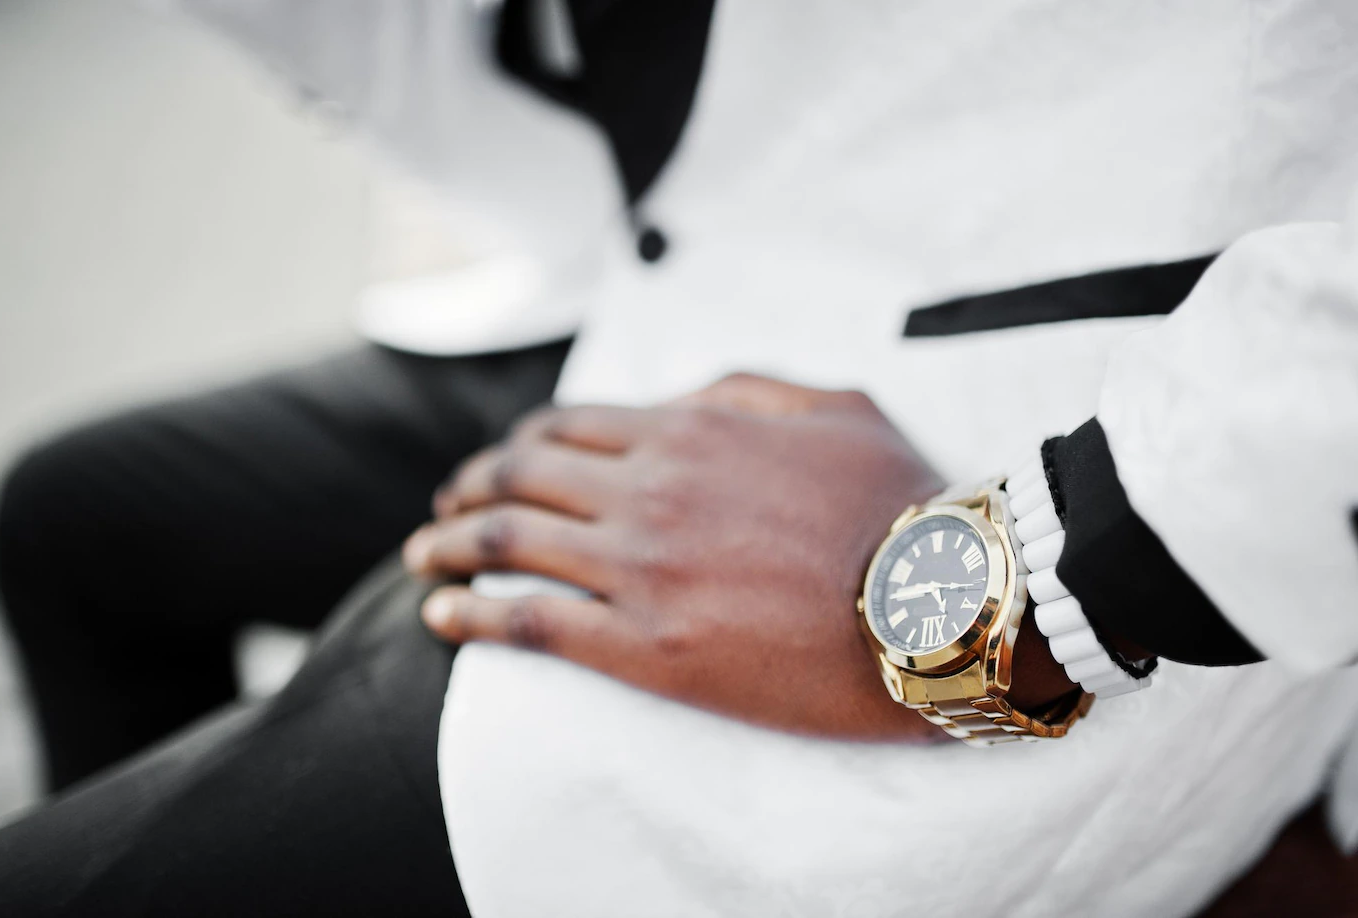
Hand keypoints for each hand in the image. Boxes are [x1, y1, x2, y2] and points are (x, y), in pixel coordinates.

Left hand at [404, 373, 1072, 739]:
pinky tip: (440, 616)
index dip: (513, 445)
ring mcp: (642, 567)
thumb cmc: (901, 505)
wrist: (939, 604)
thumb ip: (746, 389)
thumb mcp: (834, 408)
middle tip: (444, 507)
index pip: (565, 428)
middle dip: (467, 487)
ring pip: (507, 542)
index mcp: (689, 430)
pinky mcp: (647, 646)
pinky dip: (471, 615)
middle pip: (519, 477)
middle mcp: (650, 490)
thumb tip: (682, 396)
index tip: (492, 467)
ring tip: (420, 557)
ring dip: (448, 544)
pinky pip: (530, 623)